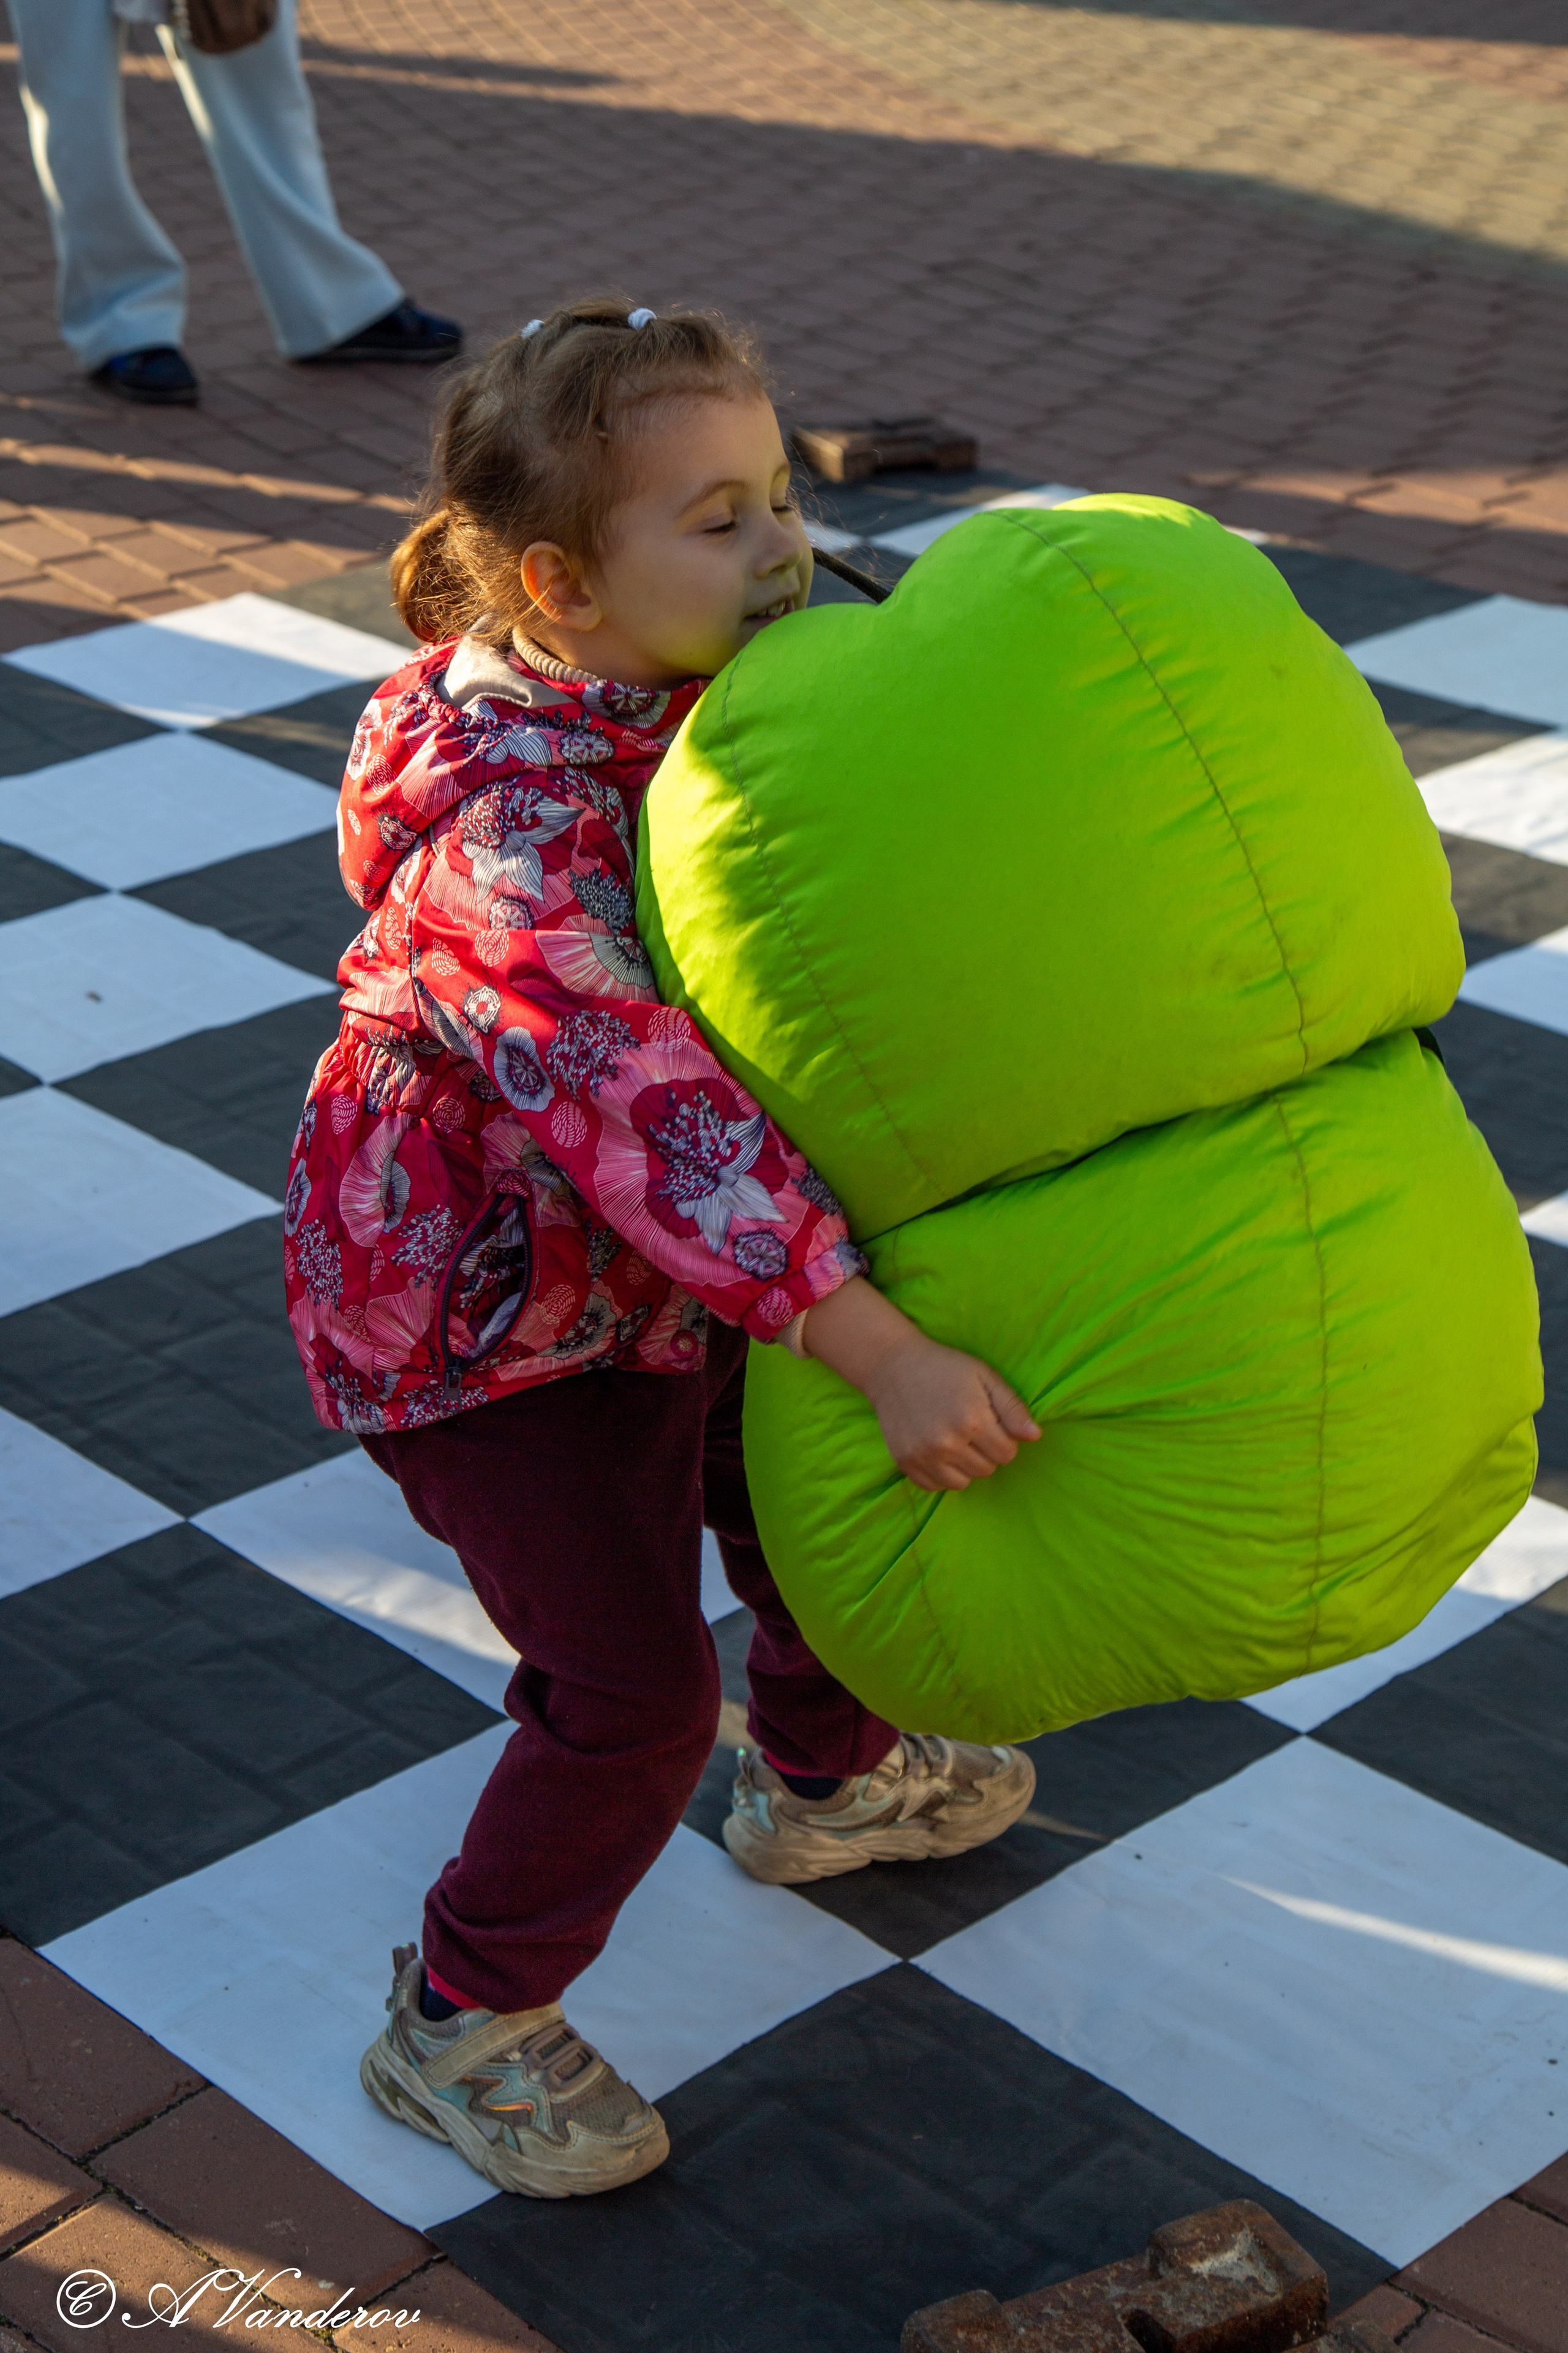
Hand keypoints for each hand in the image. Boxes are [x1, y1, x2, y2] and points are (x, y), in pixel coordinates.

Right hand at [797, 1276, 1041, 1491]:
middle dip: (986, 1452)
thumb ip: (1012, 1408)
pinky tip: (939, 1450)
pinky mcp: (905, 1463)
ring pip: (964, 1483)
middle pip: (987, 1469)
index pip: (1007, 1453)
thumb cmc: (945, 1368)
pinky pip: (936, 1486)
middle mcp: (947, 1442)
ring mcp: (923, 1455)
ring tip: (957, 1439)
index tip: (992, 1423)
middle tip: (972, 1428)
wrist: (893, 1366)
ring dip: (966, 1465)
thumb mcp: (985, 1377)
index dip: (1004, 1439)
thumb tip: (1035, 1436)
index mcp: (972, 1420)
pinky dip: (943, 1473)